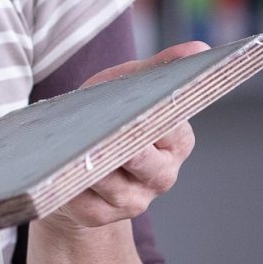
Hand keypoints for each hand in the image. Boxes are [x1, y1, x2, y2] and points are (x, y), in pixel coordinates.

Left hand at [41, 41, 205, 232]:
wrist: (78, 160)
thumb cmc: (108, 115)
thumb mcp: (130, 85)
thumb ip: (160, 67)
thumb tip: (201, 48)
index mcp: (177, 142)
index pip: (170, 127)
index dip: (153, 117)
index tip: (139, 107)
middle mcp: (161, 176)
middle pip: (145, 161)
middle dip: (125, 147)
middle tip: (107, 132)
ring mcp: (133, 200)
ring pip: (114, 185)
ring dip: (94, 167)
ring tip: (78, 151)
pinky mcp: (101, 215)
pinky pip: (86, 202)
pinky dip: (73, 186)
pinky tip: (61, 173)